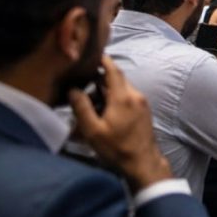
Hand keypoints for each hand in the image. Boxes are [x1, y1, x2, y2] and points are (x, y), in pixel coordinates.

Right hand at [69, 56, 171, 191]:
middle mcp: (135, 95)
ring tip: (89, 98)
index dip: (103, 60)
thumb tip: (73, 90)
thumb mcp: (93, 130)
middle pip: (117, 78)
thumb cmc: (117, 148)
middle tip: (83, 79)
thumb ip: (82, 108)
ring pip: (122, 88)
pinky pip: (127, 97)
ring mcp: (141, 102)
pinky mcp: (143, 111)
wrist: (143, 163)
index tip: (92, 53)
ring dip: (106, 89)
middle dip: (100, 77)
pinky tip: (103, 109)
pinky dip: (114, 97)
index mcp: (123, 96)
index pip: (113, 70)